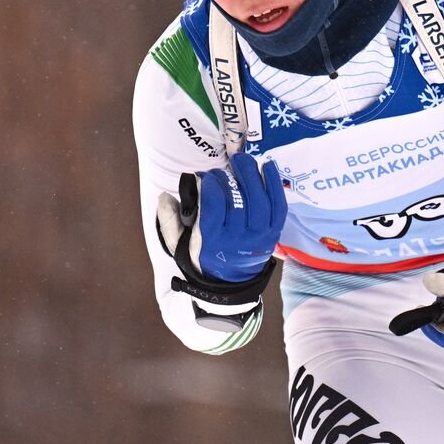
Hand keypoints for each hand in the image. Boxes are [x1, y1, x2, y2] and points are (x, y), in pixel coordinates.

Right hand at [157, 153, 285, 310]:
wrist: (228, 284)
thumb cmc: (202, 255)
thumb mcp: (179, 244)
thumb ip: (170, 220)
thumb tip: (165, 196)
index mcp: (211, 240)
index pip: (214, 202)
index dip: (210, 182)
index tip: (204, 175)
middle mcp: (237, 240)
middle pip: (238, 199)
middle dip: (230, 176)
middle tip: (224, 166)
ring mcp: (258, 238)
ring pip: (259, 200)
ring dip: (251, 174)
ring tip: (242, 160)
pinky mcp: (273, 235)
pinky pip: (278, 206)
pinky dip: (274, 183)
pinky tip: (268, 165)